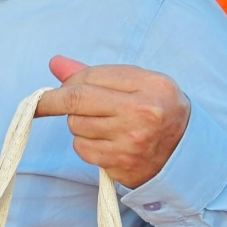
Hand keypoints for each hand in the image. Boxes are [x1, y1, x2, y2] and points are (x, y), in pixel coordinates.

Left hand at [34, 58, 189, 187]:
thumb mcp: (140, 85)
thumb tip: (55, 63)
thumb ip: (97, 75)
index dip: (69, 81)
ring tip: (100, 124)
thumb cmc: (156, 112)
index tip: (59, 87)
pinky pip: (82, 149)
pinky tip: (103, 142)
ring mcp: (131, 140)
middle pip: (76, 100)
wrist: (184, 155)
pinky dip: (84, 144)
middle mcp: (143, 112)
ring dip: (77, 124)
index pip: (91, 76)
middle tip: (41, 104)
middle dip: (51, 101)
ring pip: (76, 125)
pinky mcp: (120, 163)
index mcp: (151, 85)